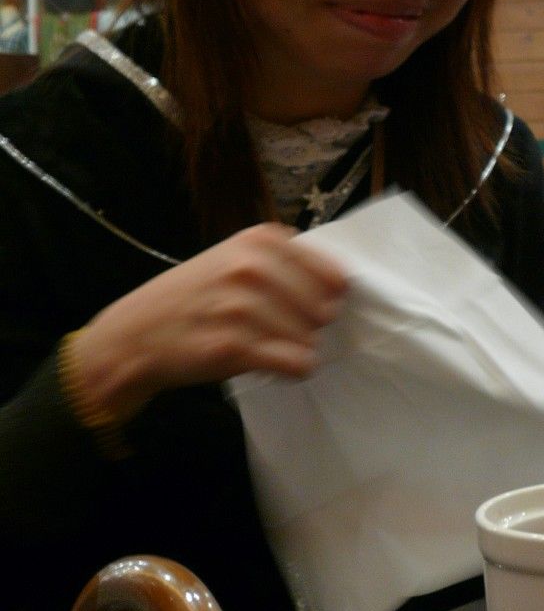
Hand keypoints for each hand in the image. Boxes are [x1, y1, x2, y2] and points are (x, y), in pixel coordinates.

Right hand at [72, 223, 348, 423]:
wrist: (135, 334)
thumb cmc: (195, 297)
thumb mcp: (236, 258)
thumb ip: (287, 263)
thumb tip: (342, 287)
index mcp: (261, 240)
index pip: (335, 277)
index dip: (326, 298)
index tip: (302, 306)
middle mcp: (252, 268)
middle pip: (326, 311)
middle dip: (309, 326)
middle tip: (275, 329)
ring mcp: (242, 307)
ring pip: (312, 340)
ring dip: (294, 349)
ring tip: (261, 344)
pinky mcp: (233, 347)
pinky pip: (297, 364)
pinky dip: (290, 370)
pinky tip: (266, 363)